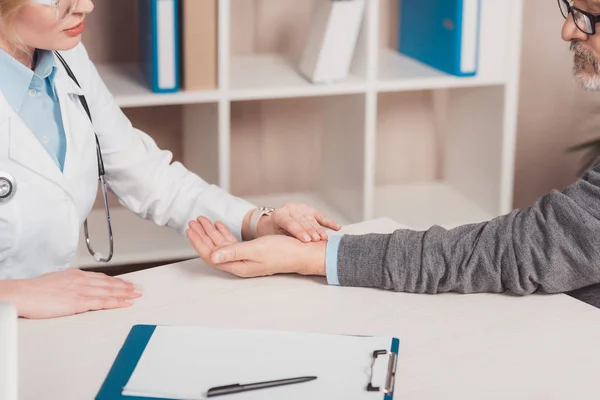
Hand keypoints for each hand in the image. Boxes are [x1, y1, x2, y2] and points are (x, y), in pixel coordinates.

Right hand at [2, 269, 142, 318]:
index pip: (101, 277)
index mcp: (76, 274)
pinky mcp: (79, 302)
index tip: (126, 283)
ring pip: (109, 291)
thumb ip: (69, 283)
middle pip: (109, 283)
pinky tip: (126, 303)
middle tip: (139, 288)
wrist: (24, 294)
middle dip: (126, 286)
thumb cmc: (35, 290)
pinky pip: (103, 302)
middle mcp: (82, 280)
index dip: (116, 281)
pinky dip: (117, 302)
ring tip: (137, 295)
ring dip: (126, 293)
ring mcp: (82, 290)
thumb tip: (74, 286)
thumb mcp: (56, 280)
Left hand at [187, 217, 326, 277]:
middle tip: (194, 221)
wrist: (302, 253)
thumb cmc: (282, 251)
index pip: (211, 255)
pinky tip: (220, 225)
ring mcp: (246, 259)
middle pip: (214, 249)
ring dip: (212, 232)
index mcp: (238, 265)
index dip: (199, 242)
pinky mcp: (252, 253)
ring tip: (203, 220)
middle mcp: (240, 263)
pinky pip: (232, 243)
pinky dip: (224, 233)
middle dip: (202, 235)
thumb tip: (213, 256)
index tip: (191, 229)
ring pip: (222, 245)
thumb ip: (233, 252)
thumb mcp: (256, 249)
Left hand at [245, 203, 341, 242]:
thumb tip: (296, 250)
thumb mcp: (275, 236)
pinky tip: (336, 227)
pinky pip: (320, 216)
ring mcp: (300, 208)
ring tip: (324, 238)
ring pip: (312, 219)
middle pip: (303, 221)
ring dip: (319, 229)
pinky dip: (329, 222)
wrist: (272, 224)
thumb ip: (285, 239)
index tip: (307, 240)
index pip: (290, 223)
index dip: (299, 232)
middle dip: (311, 231)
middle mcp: (290, 209)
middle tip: (317, 240)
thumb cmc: (274, 232)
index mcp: (279, 215)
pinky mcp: (309, 210)